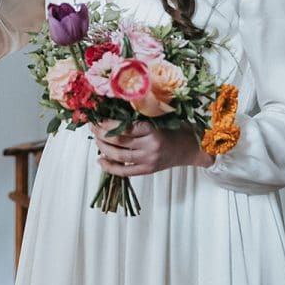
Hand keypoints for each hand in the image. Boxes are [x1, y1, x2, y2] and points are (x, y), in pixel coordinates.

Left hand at [89, 119, 213, 177]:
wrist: (192, 147)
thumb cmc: (175, 128)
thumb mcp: (160, 118)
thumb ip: (140, 117)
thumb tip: (113, 113)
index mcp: (153, 129)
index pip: (124, 126)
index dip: (107, 123)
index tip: (97, 118)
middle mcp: (150, 146)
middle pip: (118, 140)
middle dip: (101, 133)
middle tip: (92, 126)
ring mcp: (148, 160)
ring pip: (118, 155)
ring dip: (102, 147)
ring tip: (96, 139)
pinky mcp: (147, 170)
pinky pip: (124, 171)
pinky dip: (110, 167)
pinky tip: (100, 160)